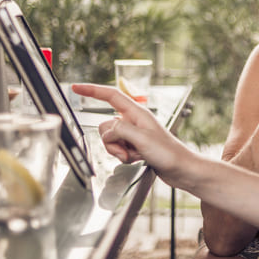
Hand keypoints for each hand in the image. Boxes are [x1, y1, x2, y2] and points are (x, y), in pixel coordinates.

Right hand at [72, 84, 195, 185]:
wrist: (181, 169)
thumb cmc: (169, 153)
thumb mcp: (142, 139)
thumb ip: (120, 130)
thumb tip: (106, 130)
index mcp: (137, 112)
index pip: (110, 96)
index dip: (92, 91)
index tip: (76, 88)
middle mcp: (134, 121)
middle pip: (106, 125)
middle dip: (111, 141)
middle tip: (127, 150)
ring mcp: (133, 134)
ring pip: (109, 139)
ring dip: (118, 151)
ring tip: (134, 156)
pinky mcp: (134, 146)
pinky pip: (117, 149)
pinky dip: (123, 156)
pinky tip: (137, 159)